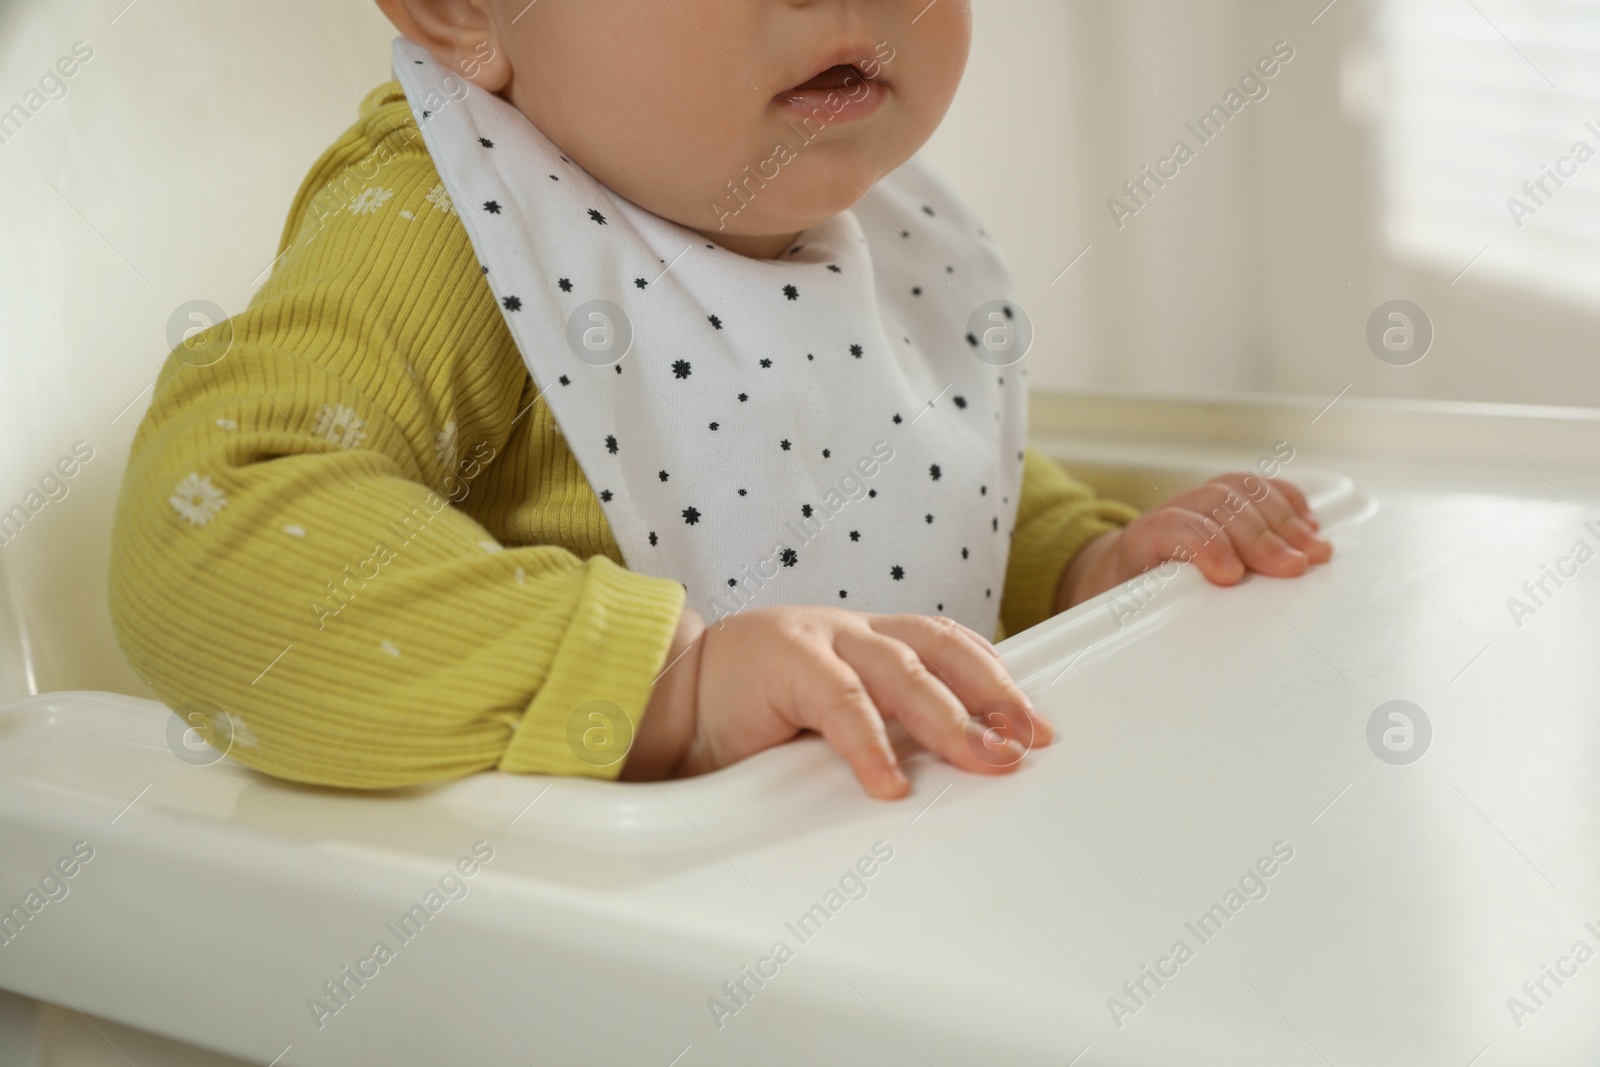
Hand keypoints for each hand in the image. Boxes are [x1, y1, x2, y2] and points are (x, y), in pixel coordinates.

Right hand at [623, 605, 1051, 798]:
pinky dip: (870, 745)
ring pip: (901, 672)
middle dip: (992, 696)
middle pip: (941, 652)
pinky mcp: (784, 662)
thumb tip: (963, 766)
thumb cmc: (759, 710)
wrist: (674, 697)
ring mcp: (820, 640)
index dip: (998, 680)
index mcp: (872, 638)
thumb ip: (887, 725)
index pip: (951, 646)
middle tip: (1027, 741)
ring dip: (950, 719)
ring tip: (984, 758)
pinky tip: (890, 783)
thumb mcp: (836, 714)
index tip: (1038, 726)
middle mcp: (854, 631)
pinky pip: (839, 704)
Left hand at [1056, 473, 1331, 610]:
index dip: (1204, 544)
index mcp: (1141, 541)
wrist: (1122, 572)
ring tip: (1313, 551)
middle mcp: (1174, 513)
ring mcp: (1202, 502)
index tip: (1232, 575)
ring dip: (1283, 519)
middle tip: (1291, 567)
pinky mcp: (1228, 500)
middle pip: (1217, 504)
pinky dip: (1290, 502)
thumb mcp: (1132, 616)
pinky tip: (1310, 527)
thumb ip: (1154, 620)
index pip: (1171, 526)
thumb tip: (1181, 648)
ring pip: (1241, 490)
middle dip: (1259, 535)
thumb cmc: (1133, 601)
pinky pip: (1260, 488)